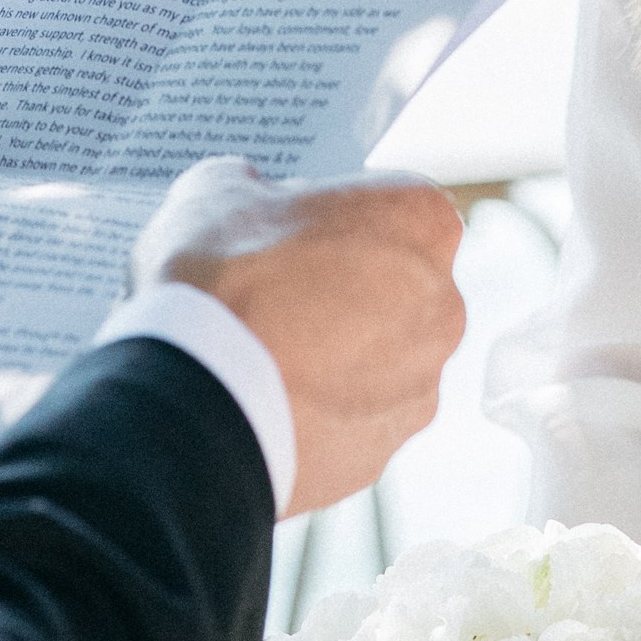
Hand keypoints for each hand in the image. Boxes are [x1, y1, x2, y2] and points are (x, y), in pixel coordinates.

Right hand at [130, 157, 465, 514]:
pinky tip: (265, 406)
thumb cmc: (219, 278)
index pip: (395, 208)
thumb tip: (254, 199)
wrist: (197, 400)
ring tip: (263, 361)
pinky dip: (320, 416)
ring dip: (336, 360)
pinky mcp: (386, 451)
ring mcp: (420, 385)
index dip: (341, 220)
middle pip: (397, 289)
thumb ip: (254, 188)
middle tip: (276, 299)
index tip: (295, 235)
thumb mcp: (216, 190)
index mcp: (422, 221)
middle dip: (346, 292)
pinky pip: (354, 422)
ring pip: (380, 363)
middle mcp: (443, 304)